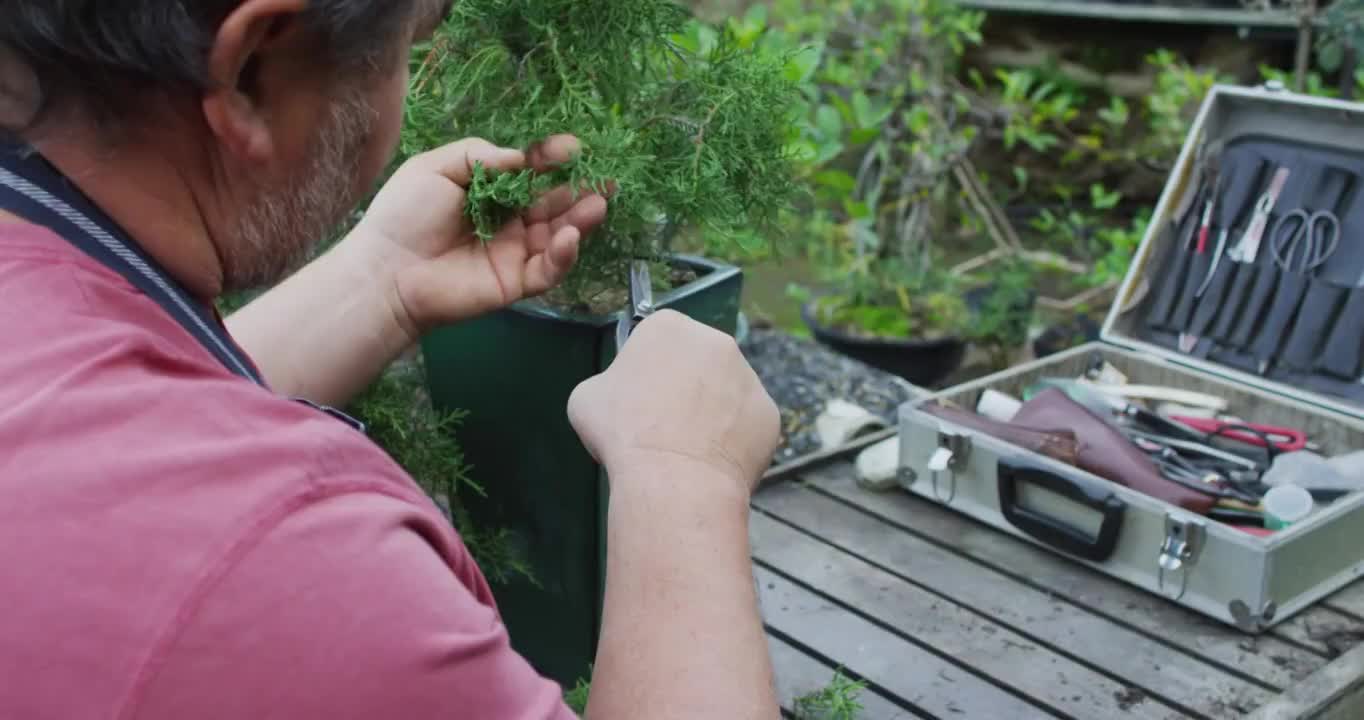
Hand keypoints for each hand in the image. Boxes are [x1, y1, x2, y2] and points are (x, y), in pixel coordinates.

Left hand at [351, 135, 607, 339]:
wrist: (387, 269)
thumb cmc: (405, 214)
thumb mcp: (436, 168)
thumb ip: (480, 156)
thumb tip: (522, 158)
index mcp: (490, 192)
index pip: (530, 174)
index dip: (551, 160)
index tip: (572, 147)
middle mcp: (508, 221)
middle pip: (552, 204)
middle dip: (579, 189)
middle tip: (604, 177)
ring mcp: (515, 252)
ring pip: (558, 235)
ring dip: (581, 219)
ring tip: (599, 202)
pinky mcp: (515, 282)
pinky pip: (548, 269)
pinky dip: (564, 254)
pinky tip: (569, 236)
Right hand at [567, 310, 780, 495]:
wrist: (673, 479)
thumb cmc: (623, 431)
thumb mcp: (587, 398)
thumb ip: (610, 384)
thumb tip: (624, 397)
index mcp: (669, 326)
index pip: (657, 340)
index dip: (645, 371)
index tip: (637, 400)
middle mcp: (716, 342)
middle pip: (697, 363)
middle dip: (684, 389)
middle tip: (662, 427)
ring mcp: (750, 378)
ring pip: (726, 394)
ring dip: (711, 414)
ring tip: (688, 452)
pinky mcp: (770, 414)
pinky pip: (746, 426)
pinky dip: (733, 442)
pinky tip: (711, 463)